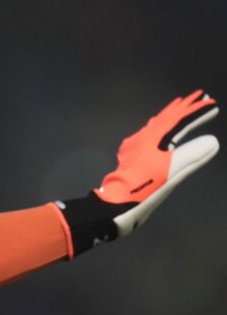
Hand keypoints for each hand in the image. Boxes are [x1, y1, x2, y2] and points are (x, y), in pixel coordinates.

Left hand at [55, 90, 218, 255]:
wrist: (114, 206)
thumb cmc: (142, 188)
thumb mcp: (170, 171)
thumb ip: (192, 155)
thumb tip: (212, 141)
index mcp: (150, 139)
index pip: (176, 119)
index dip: (195, 110)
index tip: (211, 101)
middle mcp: (140, 139)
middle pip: (165, 119)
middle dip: (183, 108)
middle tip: (199, 96)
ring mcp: (134, 149)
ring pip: (156, 126)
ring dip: (171, 116)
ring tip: (181, 108)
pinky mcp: (131, 159)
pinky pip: (149, 136)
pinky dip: (160, 129)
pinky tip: (158, 134)